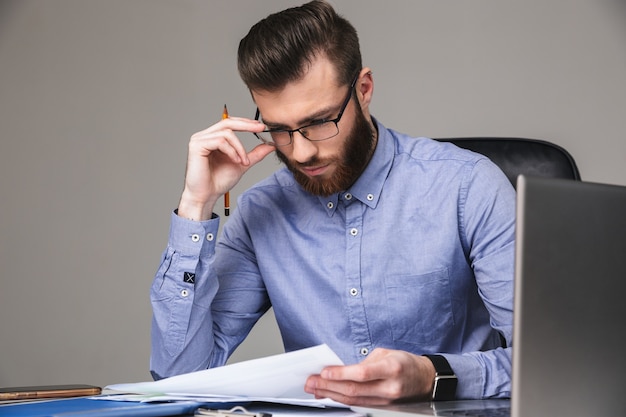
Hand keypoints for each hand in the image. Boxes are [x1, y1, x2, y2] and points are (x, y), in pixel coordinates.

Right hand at [178, 116, 273, 219]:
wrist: (207, 196)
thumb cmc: (219, 181)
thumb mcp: (242, 164)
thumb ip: (255, 154)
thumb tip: (270, 145)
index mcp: (212, 138)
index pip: (230, 123)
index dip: (245, 123)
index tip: (261, 126)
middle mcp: (204, 136)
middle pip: (227, 122)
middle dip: (246, 125)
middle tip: (260, 128)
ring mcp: (199, 140)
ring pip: (226, 133)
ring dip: (240, 148)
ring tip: (243, 162)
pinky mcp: (196, 146)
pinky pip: (220, 141)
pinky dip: (231, 151)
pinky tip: (235, 161)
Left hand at [304, 348, 435, 405]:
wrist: (425, 379)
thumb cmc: (405, 362)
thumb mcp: (385, 353)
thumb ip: (364, 363)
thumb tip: (341, 371)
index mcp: (391, 368)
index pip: (362, 373)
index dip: (341, 374)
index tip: (324, 371)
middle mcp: (389, 386)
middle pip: (354, 389)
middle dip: (329, 386)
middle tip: (311, 382)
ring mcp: (387, 400)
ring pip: (354, 400)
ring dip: (331, 394)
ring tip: (315, 389)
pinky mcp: (384, 407)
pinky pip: (359, 404)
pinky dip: (342, 400)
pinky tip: (330, 396)